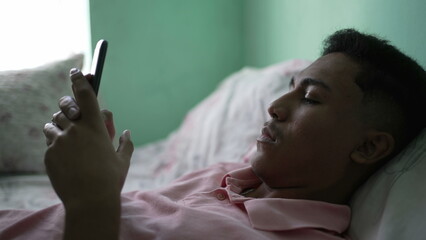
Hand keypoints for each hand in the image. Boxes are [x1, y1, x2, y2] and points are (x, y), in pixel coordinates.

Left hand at [43, 69, 133, 208]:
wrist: (89, 200)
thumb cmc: (110, 179)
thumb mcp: (123, 160)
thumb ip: (125, 143)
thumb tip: (126, 132)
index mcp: (96, 127)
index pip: (85, 95)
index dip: (80, 80)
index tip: (76, 72)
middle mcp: (76, 129)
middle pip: (65, 107)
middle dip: (67, 107)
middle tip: (72, 113)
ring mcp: (60, 141)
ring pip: (52, 123)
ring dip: (59, 126)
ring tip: (67, 137)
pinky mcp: (49, 154)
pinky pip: (49, 141)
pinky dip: (55, 143)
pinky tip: (64, 156)